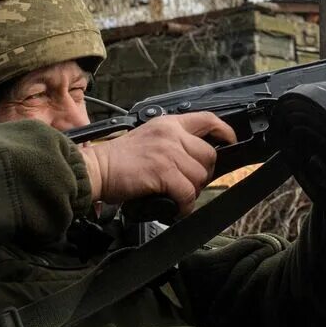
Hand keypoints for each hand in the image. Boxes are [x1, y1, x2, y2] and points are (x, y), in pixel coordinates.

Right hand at [78, 112, 236, 215]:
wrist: (95, 169)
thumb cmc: (118, 159)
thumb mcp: (149, 137)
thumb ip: (173, 141)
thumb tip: (195, 158)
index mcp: (169, 123)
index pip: (207, 119)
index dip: (224, 131)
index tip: (230, 141)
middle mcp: (171, 134)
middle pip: (209, 154)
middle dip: (203, 174)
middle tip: (188, 184)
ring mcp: (168, 152)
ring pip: (199, 176)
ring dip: (191, 191)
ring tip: (176, 195)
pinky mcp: (163, 171)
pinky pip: (187, 192)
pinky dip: (184, 205)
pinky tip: (175, 207)